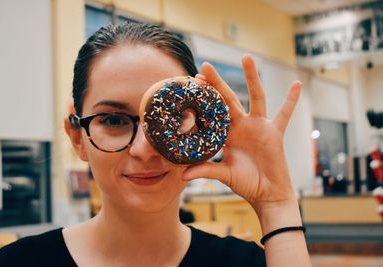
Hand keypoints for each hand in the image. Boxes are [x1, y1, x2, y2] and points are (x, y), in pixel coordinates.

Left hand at [182, 55, 302, 211]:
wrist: (266, 193)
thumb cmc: (245, 184)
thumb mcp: (224, 175)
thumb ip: (205, 171)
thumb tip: (182, 175)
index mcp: (226, 134)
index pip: (212, 112)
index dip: (203, 100)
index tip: (190, 85)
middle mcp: (241, 126)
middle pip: (228, 99)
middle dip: (217, 83)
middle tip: (205, 66)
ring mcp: (259, 126)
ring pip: (256, 97)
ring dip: (252, 77)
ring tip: (246, 57)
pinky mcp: (274, 132)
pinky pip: (284, 114)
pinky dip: (291, 100)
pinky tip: (296, 83)